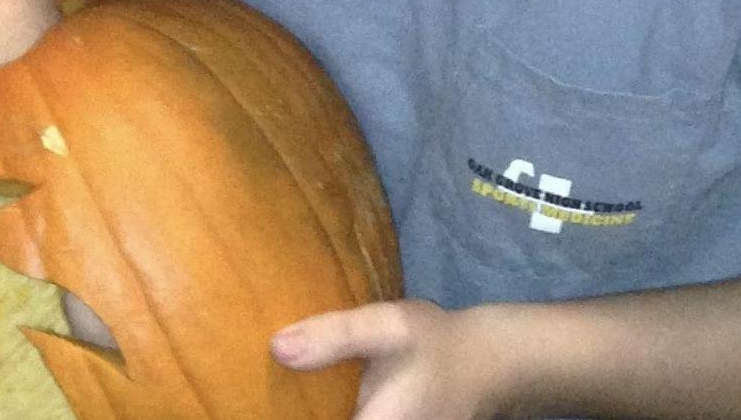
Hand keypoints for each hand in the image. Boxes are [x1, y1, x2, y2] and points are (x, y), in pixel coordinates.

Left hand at [272, 299, 509, 419]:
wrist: (487, 365)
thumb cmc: (435, 344)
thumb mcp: (385, 328)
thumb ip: (334, 337)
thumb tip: (277, 347)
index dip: (283, 416)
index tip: (253, 404)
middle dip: (294, 411)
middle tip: (257, 396)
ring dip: (311, 410)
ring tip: (272, 395)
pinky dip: (329, 410)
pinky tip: (310, 396)